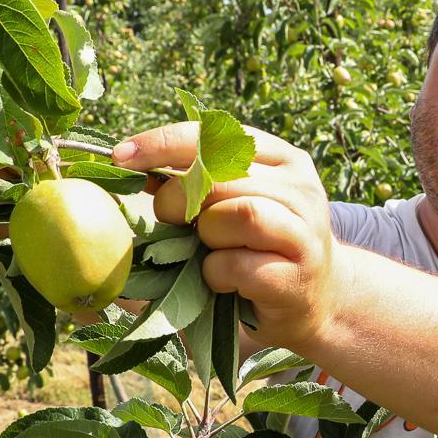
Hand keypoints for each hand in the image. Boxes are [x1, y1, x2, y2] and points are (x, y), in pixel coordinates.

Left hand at [112, 122, 345, 352]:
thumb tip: (132, 165)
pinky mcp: (296, 276)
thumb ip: (197, 182)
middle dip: (179, 198)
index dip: (164, 142)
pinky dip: (216, 274)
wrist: (315, 302)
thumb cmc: (259, 249)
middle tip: (170, 222)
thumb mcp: (232, 204)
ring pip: (240, 214)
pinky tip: (224, 281)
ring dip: (207, 236)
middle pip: (224, 175)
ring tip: (209, 253)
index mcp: (282, 159)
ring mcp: (304, 232)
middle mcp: (300, 188)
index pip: (218, 135)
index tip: (121, 156)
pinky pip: (238, 265)